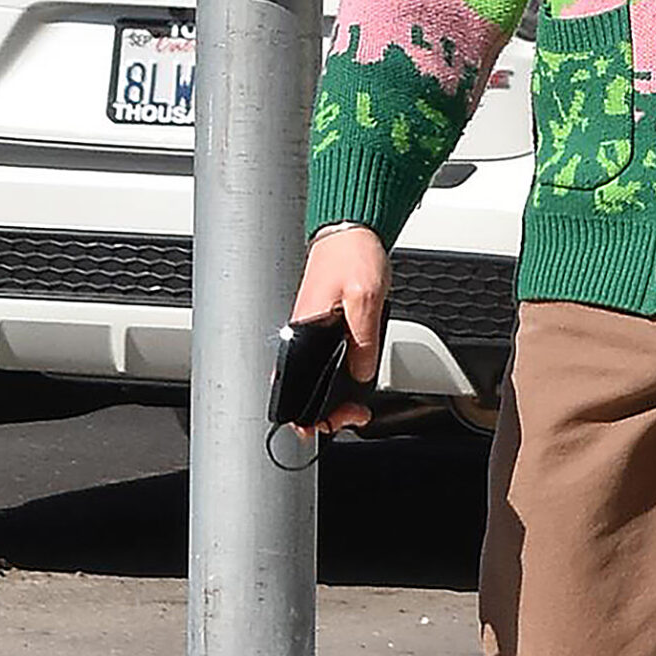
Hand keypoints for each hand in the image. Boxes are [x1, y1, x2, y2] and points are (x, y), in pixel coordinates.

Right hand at [288, 226, 390, 429]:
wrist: (352, 229)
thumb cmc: (353, 255)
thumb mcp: (366, 299)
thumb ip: (364, 339)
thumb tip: (362, 373)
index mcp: (302, 332)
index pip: (289, 385)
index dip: (305, 412)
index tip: (324, 426)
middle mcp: (301, 335)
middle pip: (303, 387)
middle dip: (325, 409)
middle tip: (352, 415)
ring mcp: (312, 331)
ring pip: (316, 376)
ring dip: (333, 395)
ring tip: (355, 406)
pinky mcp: (324, 326)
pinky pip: (326, 361)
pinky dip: (338, 377)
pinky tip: (353, 383)